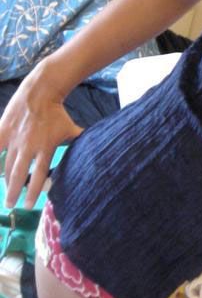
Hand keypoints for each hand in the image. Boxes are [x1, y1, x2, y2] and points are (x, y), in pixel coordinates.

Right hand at [0, 66, 82, 208]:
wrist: (41, 93)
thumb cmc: (57, 113)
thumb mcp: (70, 129)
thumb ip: (80, 141)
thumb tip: (96, 151)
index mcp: (45, 148)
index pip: (39, 175)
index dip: (34, 191)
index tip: (30, 205)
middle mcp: (28, 147)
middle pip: (20, 175)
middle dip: (14, 192)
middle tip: (11, 205)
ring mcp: (14, 140)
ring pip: (6, 165)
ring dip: (5, 180)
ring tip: (5, 191)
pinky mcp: (3, 131)